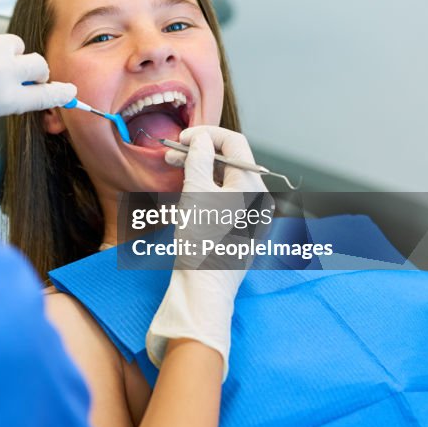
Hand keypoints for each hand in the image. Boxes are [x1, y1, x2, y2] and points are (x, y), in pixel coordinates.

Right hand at [146, 126, 269, 379]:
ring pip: (223, 181)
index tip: (181, 138)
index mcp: (252, 186)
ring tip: (173, 173)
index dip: (206, 134)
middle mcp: (257, 198)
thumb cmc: (201, 242)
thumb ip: (198, 160)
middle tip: (170, 154)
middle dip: (199, 153)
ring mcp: (250, 216)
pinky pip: (223, 200)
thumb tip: (201, 139)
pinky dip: (204, 191)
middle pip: (229, 162)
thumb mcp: (195, 193)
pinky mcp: (239, 230)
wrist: (204, 291)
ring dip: (199, 172)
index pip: (234, 143)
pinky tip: (184, 197)